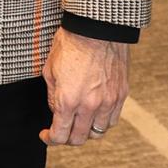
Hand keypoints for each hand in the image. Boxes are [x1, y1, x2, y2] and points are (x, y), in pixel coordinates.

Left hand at [39, 28, 129, 144]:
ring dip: (86, 132)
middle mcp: (90, 106)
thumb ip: (52, 95)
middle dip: (67, 138)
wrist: (97, 29)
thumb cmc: (69, 44)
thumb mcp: (49, 68)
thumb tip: (56, 110)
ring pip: (98, 132)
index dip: (50, 139)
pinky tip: (94, 115)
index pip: (60, 134)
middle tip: (60, 131)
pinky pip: (112, 120)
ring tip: (78, 123)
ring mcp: (108, 102)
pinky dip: (102, 123)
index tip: (45, 135)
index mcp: (68, 99)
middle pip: (80, 138)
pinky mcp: (121, 95)